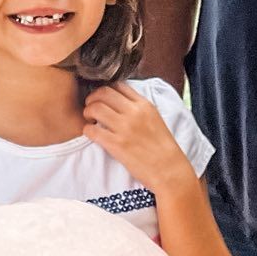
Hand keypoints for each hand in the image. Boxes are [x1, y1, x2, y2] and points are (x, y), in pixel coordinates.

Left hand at [83, 82, 196, 196]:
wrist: (169, 170)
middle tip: (91, 108)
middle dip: (92, 99)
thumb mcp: (155, 119)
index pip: (118, 85)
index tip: (101, 98)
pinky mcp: (116, 145)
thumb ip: (139, 108)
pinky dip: (87, 130)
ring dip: (87, 113)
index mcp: (145, 105)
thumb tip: (120, 102)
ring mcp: (125, 128)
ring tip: (90, 121)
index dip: (105, 89)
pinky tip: (92, 134)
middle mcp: (134, 113)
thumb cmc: (163, 147)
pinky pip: (92, 130)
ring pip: (95, 108)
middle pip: (103, 93)